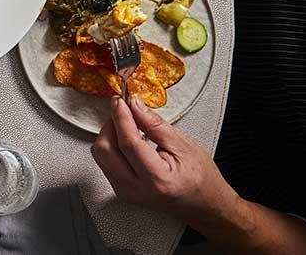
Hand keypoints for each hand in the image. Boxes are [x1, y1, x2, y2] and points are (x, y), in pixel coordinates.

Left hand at [91, 96, 240, 223]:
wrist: (204, 205)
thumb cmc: (200, 178)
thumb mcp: (184, 145)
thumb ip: (155, 125)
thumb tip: (135, 106)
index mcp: (157, 180)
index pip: (128, 143)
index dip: (121, 118)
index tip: (119, 101)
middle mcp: (137, 190)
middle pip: (105, 149)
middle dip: (111, 125)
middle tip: (125, 113)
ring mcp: (126, 193)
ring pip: (100, 156)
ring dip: (110, 135)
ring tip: (130, 128)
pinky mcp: (121, 191)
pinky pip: (105, 163)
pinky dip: (112, 147)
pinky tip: (128, 142)